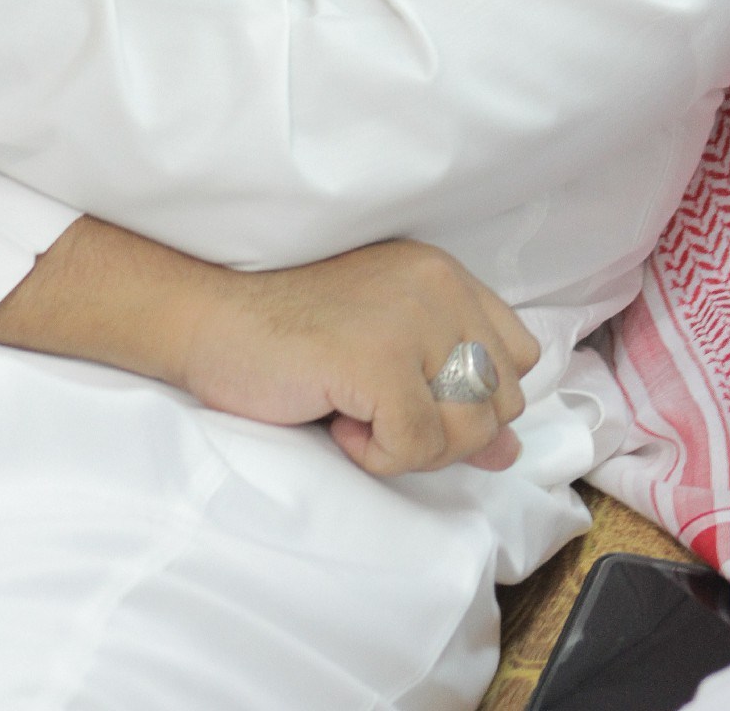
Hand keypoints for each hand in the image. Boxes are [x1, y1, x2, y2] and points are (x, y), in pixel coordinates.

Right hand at [177, 239, 539, 477]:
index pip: (519, 356)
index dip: (477, 398)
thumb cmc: (291, 338)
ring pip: (469, 430)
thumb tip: (510, 451)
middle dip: (448, 432)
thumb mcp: (388, 355)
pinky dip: (375, 455)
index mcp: (443, 275)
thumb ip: (454, 392)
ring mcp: (411, 320)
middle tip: (379, 415)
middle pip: (502, 402)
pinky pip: (416, 446)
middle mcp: (438, 286)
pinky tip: (335, 420)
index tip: (418, 400)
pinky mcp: (379, 360)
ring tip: (355, 414)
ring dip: (412, 447)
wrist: (211, 321)